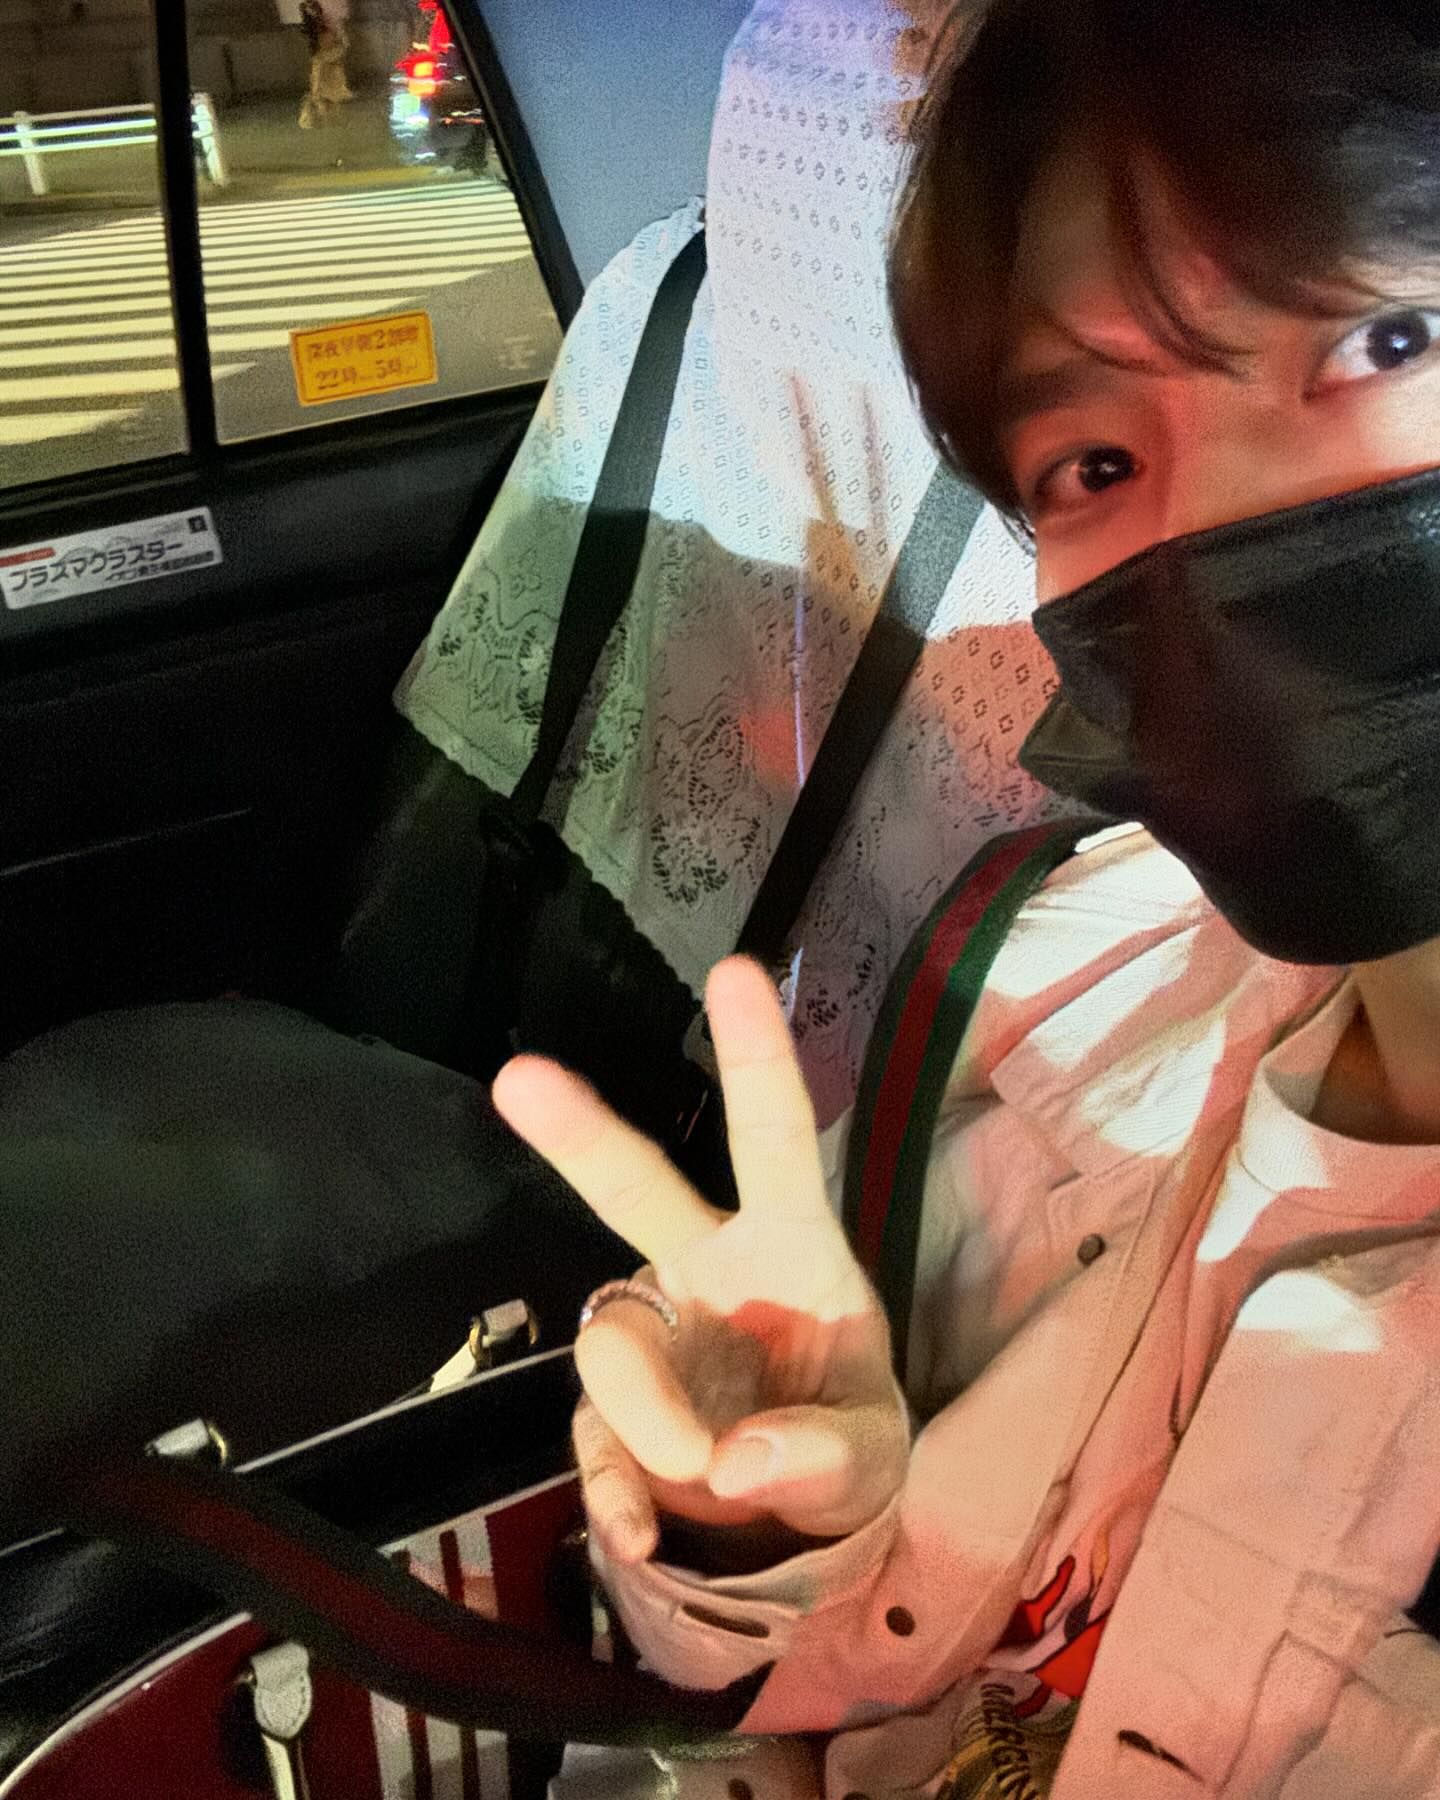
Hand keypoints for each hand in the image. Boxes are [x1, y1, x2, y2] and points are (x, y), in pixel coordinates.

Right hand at [491, 957, 908, 1566]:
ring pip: (611, 1340)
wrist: (790, 1527)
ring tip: (713, 1478)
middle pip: (635, 1189)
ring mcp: (648, 1339)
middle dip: (581, 1135)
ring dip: (655, 1418)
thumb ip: (825, 1453)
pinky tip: (645, 1532)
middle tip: (517, 1078)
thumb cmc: (842, 1443)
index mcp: (787, 1249)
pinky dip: (613, 1491)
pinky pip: (590, 1438)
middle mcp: (702, 1270)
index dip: (756, 1058)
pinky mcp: (608, 1417)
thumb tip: (740, 1458)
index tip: (735, 969)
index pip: (775, 1140)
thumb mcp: (870, 1459)